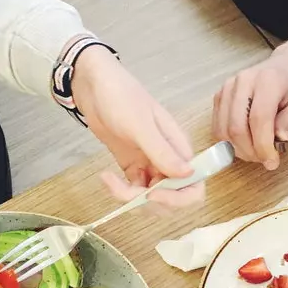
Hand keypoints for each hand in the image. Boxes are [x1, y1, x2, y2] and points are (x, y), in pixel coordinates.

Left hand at [70, 47, 201, 207]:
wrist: (93, 85)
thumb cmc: (121, 97)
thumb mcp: (141, 124)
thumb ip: (163, 151)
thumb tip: (188, 174)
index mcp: (178, 147)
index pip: (194, 184)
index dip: (179, 198)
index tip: (153, 194)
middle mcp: (168, 158)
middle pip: (174, 197)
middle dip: (151, 202)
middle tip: (128, 192)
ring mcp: (149, 163)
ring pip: (151, 197)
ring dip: (131, 199)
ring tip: (110, 181)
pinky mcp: (131, 165)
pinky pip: (133, 189)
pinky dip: (120, 191)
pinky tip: (107, 178)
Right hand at [213, 43, 287, 168]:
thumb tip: (276, 142)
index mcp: (268, 80)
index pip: (259, 119)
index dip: (263, 146)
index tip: (272, 162)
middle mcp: (243, 81)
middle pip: (236, 126)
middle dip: (249, 151)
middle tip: (265, 159)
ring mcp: (228, 87)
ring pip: (223, 129)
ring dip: (238, 148)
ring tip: (256, 151)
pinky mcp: (220, 95)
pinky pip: (218, 126)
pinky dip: (229, 141)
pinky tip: (246, 142)